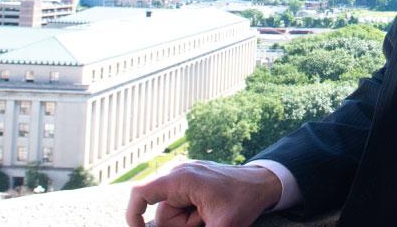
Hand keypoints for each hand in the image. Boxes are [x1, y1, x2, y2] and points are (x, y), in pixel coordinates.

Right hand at [126, 161, 282, 226]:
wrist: (263, 184)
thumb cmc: (244, 201)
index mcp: (180, 179)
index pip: (140, 193)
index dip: (133, 215)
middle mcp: (177, 174)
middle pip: (161, 215)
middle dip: (181, 225)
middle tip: (205, 220)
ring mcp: (183, 178)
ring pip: (171, 214)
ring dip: (188, 222)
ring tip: (210, 215)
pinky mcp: (189, 183)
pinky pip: (179, 207)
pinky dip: (191, 216)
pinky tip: (207, 212)